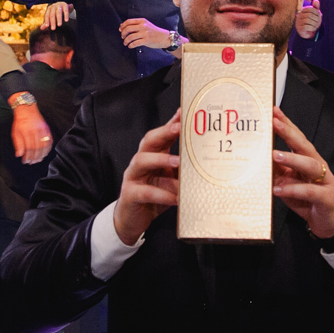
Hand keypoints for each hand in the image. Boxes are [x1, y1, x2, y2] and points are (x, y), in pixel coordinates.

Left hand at [9, 99, 51, 163]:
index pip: (29, 148)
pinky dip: (48, 149)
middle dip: (34, 157)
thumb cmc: (20, 121)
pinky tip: (44, 153)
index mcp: (27, 131)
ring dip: (42, 155)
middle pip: (38, 148)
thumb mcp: (15, 132)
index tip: (25, 161)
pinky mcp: (47, 129)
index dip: (28, 156)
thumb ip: (18, 144)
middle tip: (31, 162)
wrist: (27, 109)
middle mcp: (36, 131)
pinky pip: (50, 141)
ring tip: (38, 160)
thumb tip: (19, 155)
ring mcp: (43, 130)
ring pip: (45, 146)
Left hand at [40, 2, 72, 29]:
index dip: (47, 21)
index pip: (47, 15)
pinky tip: (66, 21)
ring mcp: (59, 5)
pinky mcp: (65, 5)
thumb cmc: (56, 11)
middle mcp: (53, 6)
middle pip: (52, 15)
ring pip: (58, 13)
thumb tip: (41, 28)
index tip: (47, 26)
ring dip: (59, 19)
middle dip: (52, 22)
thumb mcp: (52, 16)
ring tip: (59, 25)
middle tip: (53, 29)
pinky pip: (66, 11)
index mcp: (49, 9)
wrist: (64, 4)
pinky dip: (66, 16)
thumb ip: (47, 22)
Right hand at [113, 108, 180, 244]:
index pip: (160, 135)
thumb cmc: (154, 195)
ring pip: (142, 160)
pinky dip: (161, 194)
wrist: (132, 219)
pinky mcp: (130, 194)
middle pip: (148, 141)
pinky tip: (175, 198)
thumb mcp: (170, 179)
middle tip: (179, 129)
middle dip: (164, 132)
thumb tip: (204, 158)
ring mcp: (133, 177)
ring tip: (179, 163)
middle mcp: (140, 162)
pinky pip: (144, 191)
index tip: (183, 113)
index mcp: (152, 156)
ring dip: (161, 159)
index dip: (171, 123)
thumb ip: (181, 168)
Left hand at [119, 18, 172, 48]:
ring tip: (125, 43)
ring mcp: (145, 33)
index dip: (122, 26)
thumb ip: (136, 25)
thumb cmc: (154, 31)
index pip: (128, 21)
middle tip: (122, 37)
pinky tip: (130, 46)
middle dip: (123, 33)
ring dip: (126, 41)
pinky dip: (131, 45)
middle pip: (128, 28)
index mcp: (142, 21)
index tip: (120, 30)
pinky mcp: (146, 40)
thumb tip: (124, 26)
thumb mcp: (146, 24)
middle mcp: (143, 26)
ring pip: (130, 37)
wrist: (164, 37)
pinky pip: (135, 43)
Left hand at [272, 107, 333, 238]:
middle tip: (274, 123)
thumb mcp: (287, 182)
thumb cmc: (306, 199)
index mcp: (308, 159)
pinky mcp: (326, 197)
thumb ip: (276, 170)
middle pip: (304, 145)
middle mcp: (317, 165)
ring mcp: (325, 180)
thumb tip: (257, 157)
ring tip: (274, 155)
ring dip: (291, 159)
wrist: (327, 223)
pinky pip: (310, 191)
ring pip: (309, 165)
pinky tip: (279, 189)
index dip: (286, 124)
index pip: (296, 137)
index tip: (273, 111)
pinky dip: (294, 189)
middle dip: (289, 133)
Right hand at [294, 0, 321, 39]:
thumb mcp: (315, 14)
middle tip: (318, 23)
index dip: (317, 12)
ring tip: (316, 26)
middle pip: (309, 15)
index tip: (319, 16)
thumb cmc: (312, 21)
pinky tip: (313, 29)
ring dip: (314, 24)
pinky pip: (306, 27)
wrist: (309, 32)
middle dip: (316, 19)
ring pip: (308, 21)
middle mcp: (299, 15)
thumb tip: (316, 0)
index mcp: (303, 10)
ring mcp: (298, 22)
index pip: (311, 9)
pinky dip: (312, 28)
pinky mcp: (299, 29)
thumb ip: (316, 7)